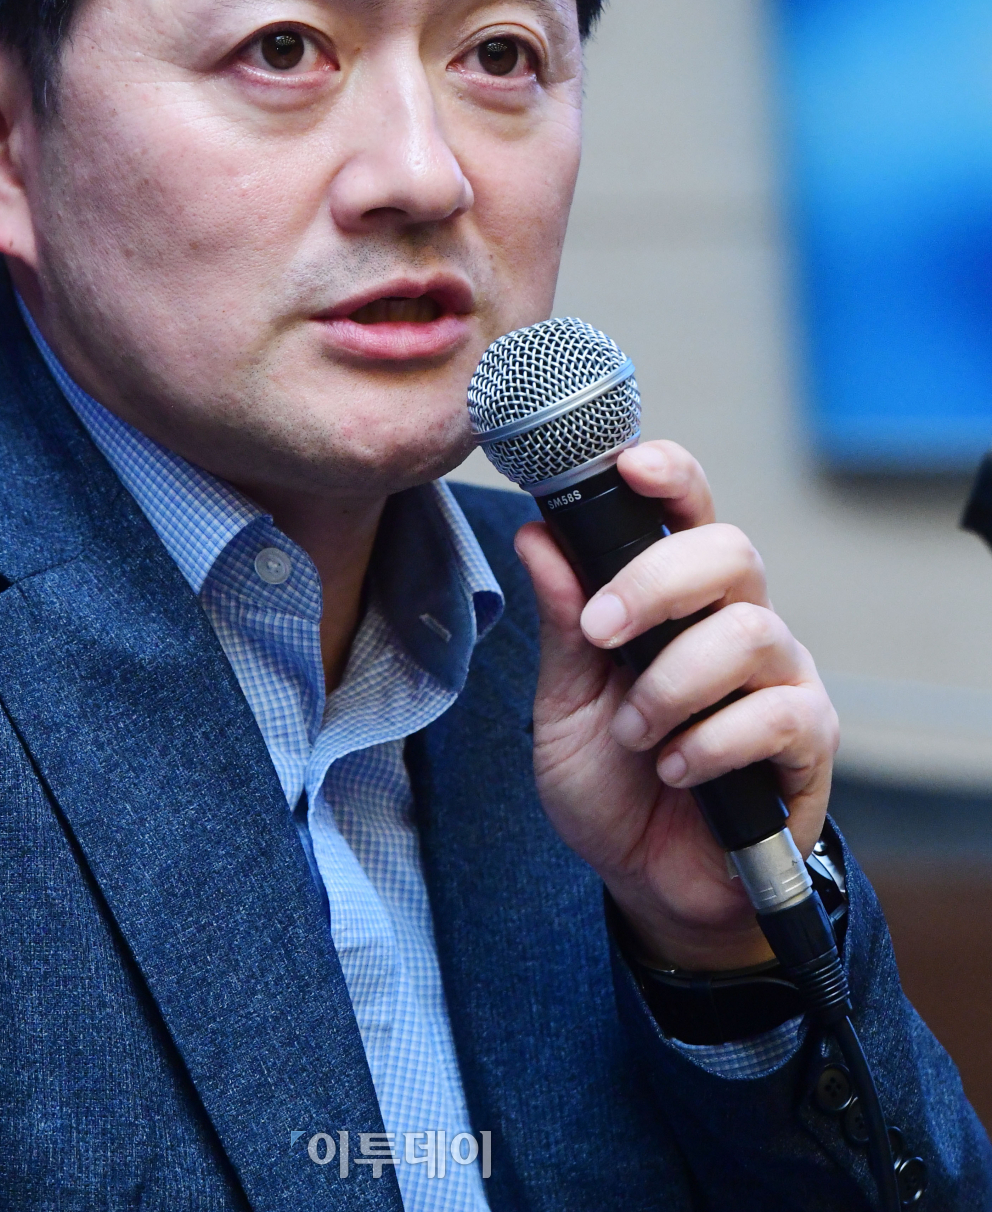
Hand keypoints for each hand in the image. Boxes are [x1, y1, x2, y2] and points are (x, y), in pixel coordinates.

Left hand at [516, 441, 838, 971]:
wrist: (647, 879)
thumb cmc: (610, 780)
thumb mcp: (564, 702)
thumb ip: (562, 623)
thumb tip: (537, 536)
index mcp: (678, 597)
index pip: (690, 507)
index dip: (669, 473)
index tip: (627, 467)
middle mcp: (738, 619)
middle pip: (731, 549)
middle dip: (658, 580)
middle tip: (602, 632)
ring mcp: (781, 677)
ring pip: (749, 632)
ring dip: (674, 682)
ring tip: (635, 734)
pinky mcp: (809, 740)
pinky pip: (779, 713)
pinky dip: (715, 740)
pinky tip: (678, 768)